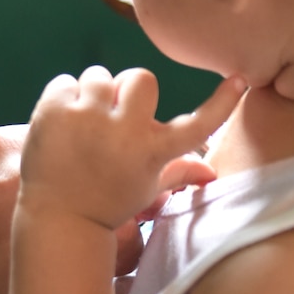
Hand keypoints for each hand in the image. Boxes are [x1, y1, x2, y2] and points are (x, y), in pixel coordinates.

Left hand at [19, 66, 244, 231]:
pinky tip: (60, 124)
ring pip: (99, 75)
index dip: (221, 103)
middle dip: (126, 91)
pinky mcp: (53, 110)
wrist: (58, 218)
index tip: (239, 79)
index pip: (196, 125)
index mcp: (151, 152)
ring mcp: (86, 118)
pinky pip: (65, 80)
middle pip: (141, 78)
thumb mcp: (146, 188)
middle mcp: (123, 132)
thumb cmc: (107, 201)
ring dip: (92, 95)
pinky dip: (63, 98)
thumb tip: (211, 173)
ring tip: (82, 125)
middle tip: (111, 116)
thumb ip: (178, 172)